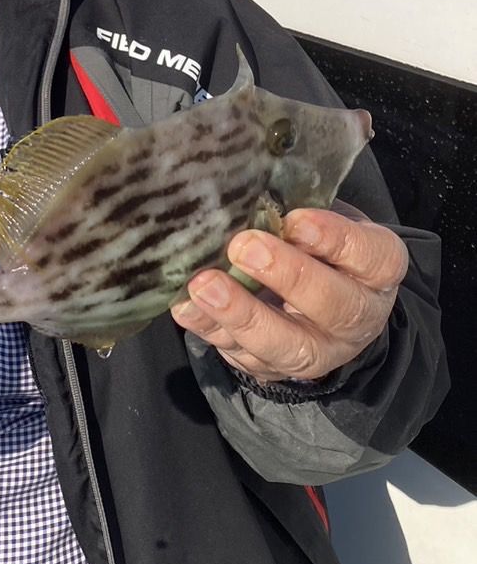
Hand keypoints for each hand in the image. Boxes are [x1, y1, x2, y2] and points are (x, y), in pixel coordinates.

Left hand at [169, 201, 408, 383]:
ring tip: (205, 285)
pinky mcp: (275, 368)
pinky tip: (187, 306)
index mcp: (376, 270)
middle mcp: (357, 317)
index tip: (296, 220)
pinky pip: (243, 356)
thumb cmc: (317, 244)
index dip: (336, 240)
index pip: (371, 257)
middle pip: (333, 306)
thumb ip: (299, 211)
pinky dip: (210, 330)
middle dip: (287, 276)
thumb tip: (250, 195)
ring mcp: (318, 350)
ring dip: (242, 314)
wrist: (320, 299)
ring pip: (287, 345)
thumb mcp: (323, 219)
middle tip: (244, 248)